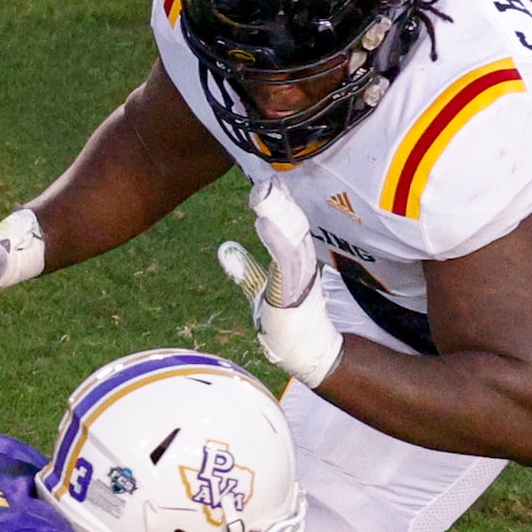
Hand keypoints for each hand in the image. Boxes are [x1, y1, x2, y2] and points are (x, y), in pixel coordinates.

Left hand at [218, 180, 343, 388]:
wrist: (306, 349)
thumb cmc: (286, 322)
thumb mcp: (258, 288)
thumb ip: (243, 268)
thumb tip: (225, 247)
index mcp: (296, 260)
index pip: (290, 225)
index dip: (281, 204)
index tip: (272, 183)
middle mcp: (302, 264)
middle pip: (294, 226)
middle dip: (281, 203)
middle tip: (270, 182)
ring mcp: (301, 276)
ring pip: (292, 238)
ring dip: (279, 216)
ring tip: (264, 195)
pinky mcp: (293, 289)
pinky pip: (286, 260)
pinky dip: (276, 240)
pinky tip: (264, 225)